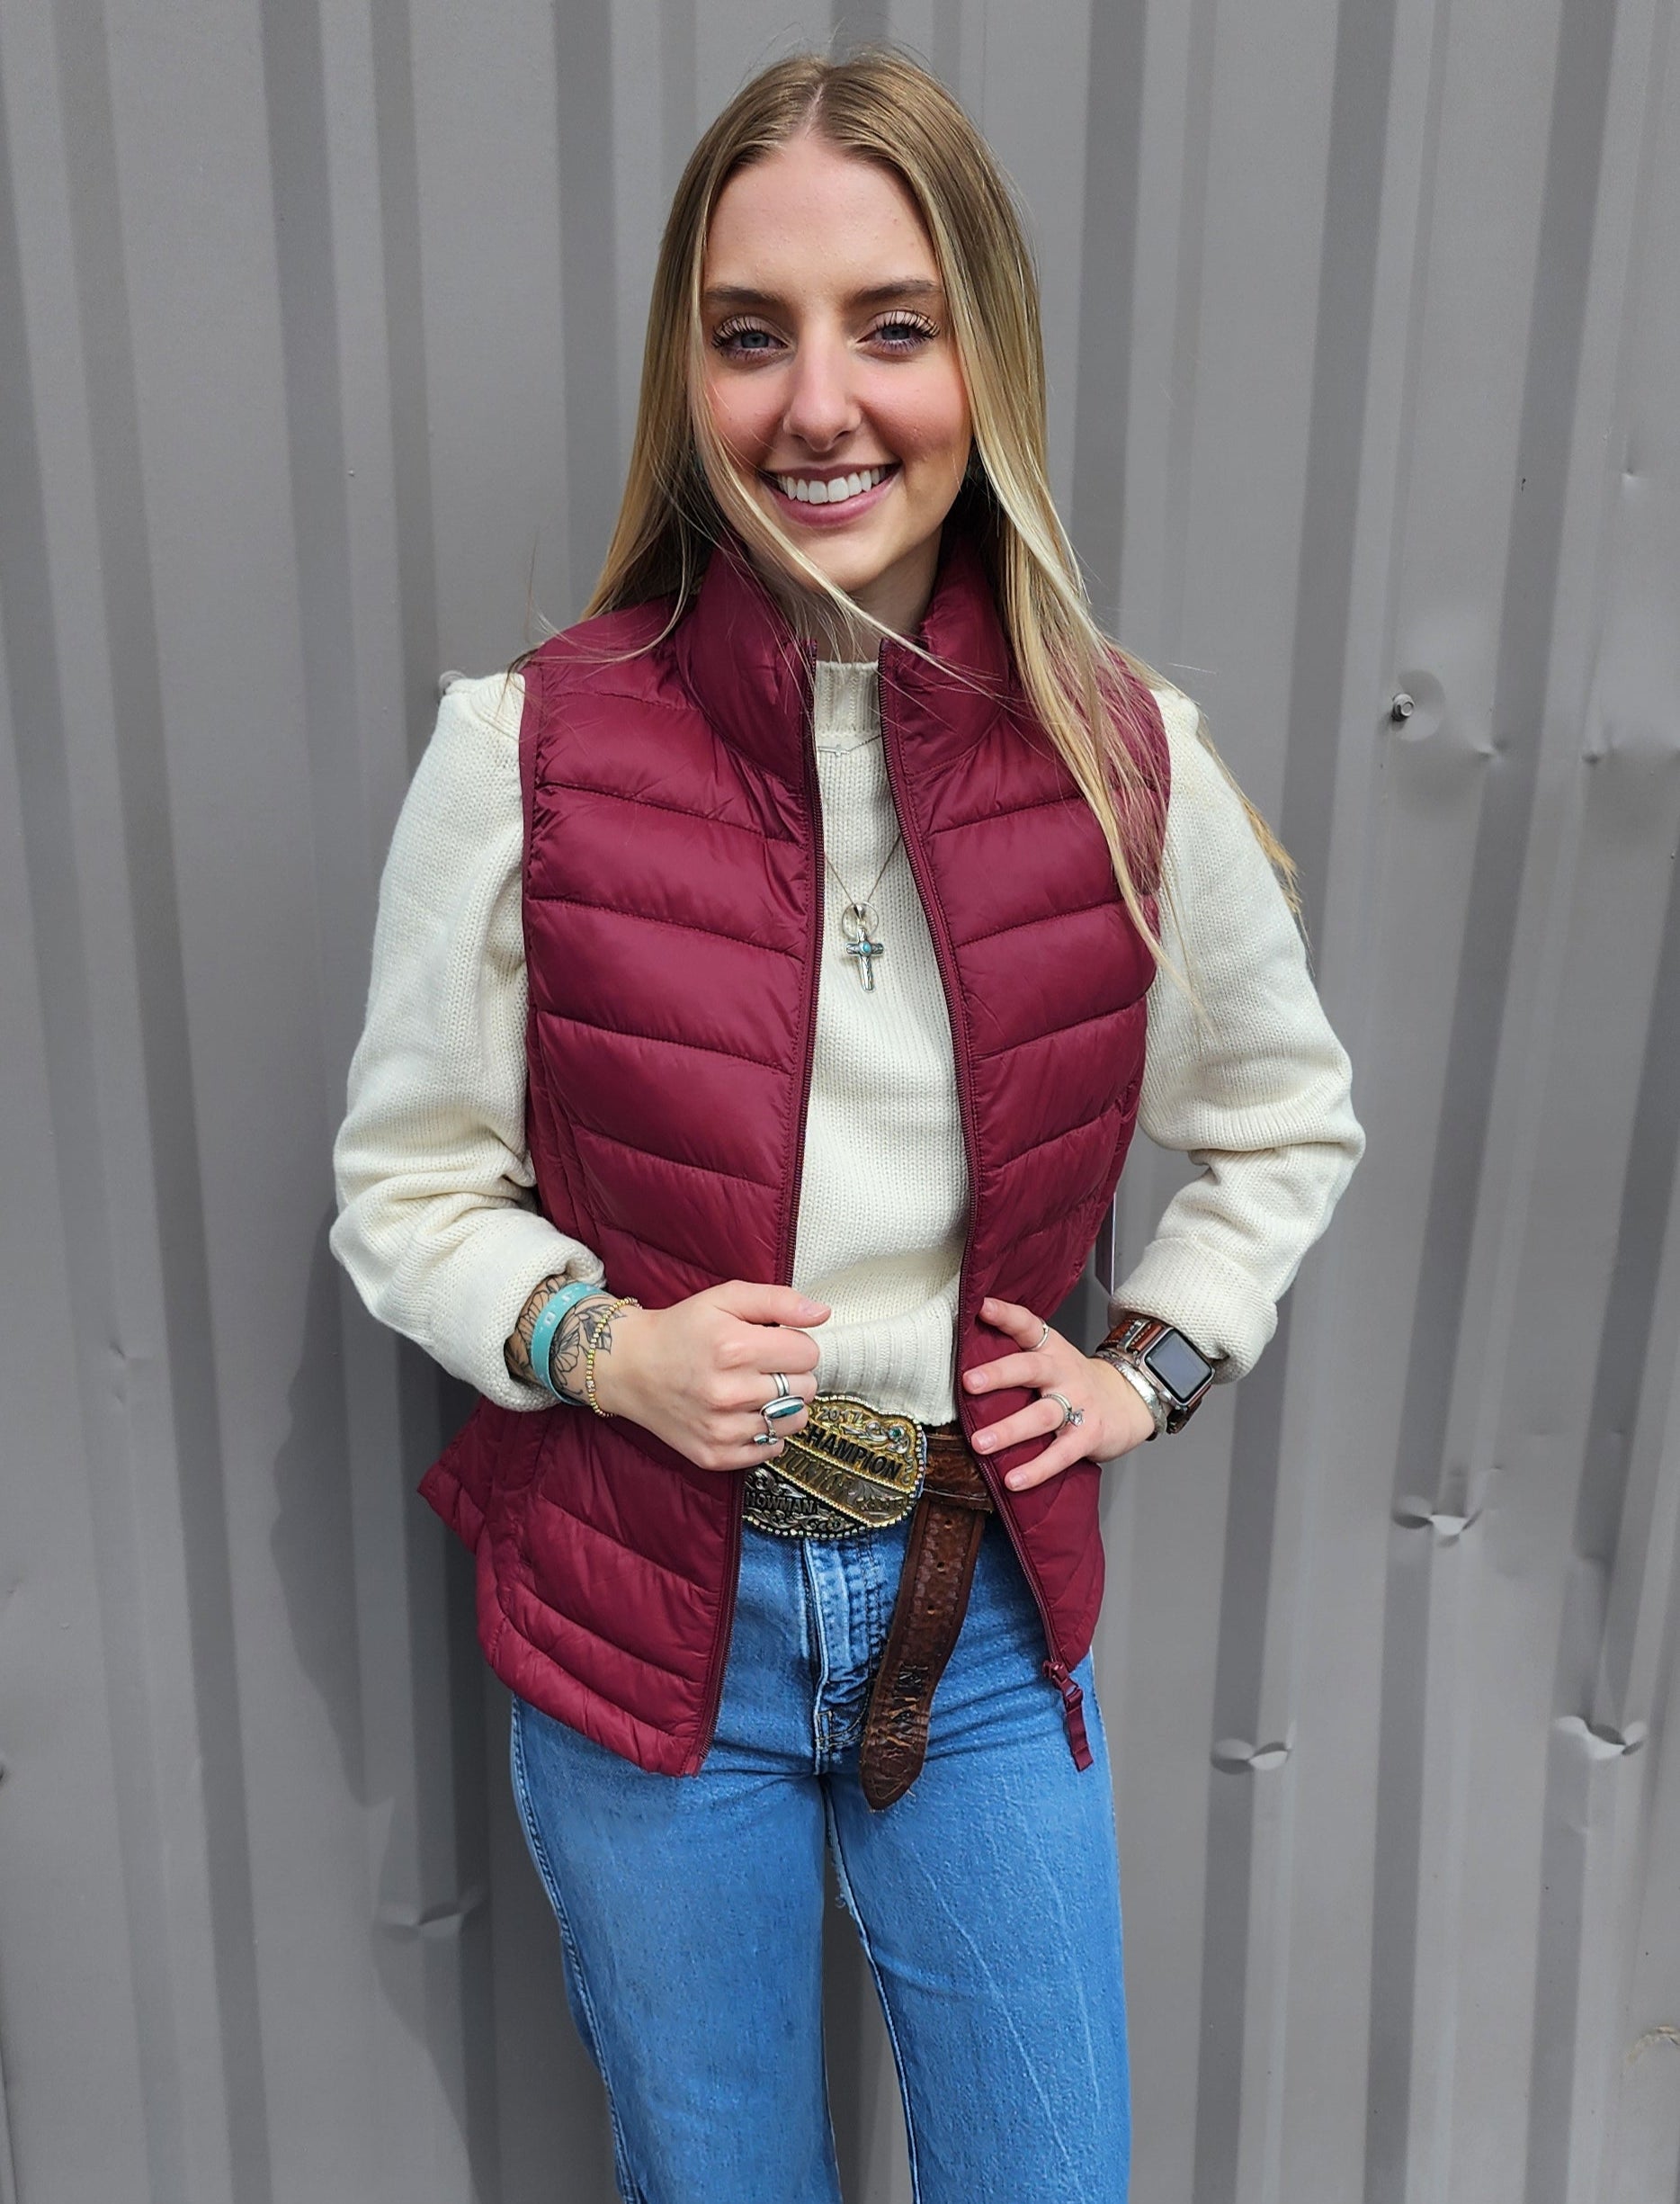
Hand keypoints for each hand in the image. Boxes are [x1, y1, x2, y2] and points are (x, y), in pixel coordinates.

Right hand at [589, 1280, 829, 1471]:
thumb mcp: (725, 1299)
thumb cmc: (682, 1330)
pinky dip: (766, 1433)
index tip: (772, 1343)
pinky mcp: (715, 1455)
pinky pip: (772, 1449)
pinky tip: (743, 1414)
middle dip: (791, 1374)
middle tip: (760, 1366)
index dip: (795, 1344)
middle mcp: (728, 1393)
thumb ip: (778, 1300)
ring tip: (754, 1390)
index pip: (808, 1354)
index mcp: (734, 1348)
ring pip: (794, 1421)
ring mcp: (721, 1429)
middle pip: (806, 1388)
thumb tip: (822, 1314)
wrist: (630, 1368)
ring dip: (782, 1405)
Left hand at [963, 1295, 1156, 1490]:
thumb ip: (1018, 1360)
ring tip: (980, 1442)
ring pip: (1041, 1415)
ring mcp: (1078, 1404)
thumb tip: (963, 1365)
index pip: (1028, 1326)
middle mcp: (1063, 1373)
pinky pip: (1060, 1454)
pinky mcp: (1088, 1435)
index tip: (981, 1307)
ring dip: (1009, 1430)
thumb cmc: (1077, 1383)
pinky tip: (1013, 1480)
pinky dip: (1036, 1469)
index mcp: (1051, 1350)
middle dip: (998, 1374)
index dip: (1005, 1315)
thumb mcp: (1053, 1361)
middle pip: (1030, 1369)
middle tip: (969, 1383)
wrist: (1131, 1400)